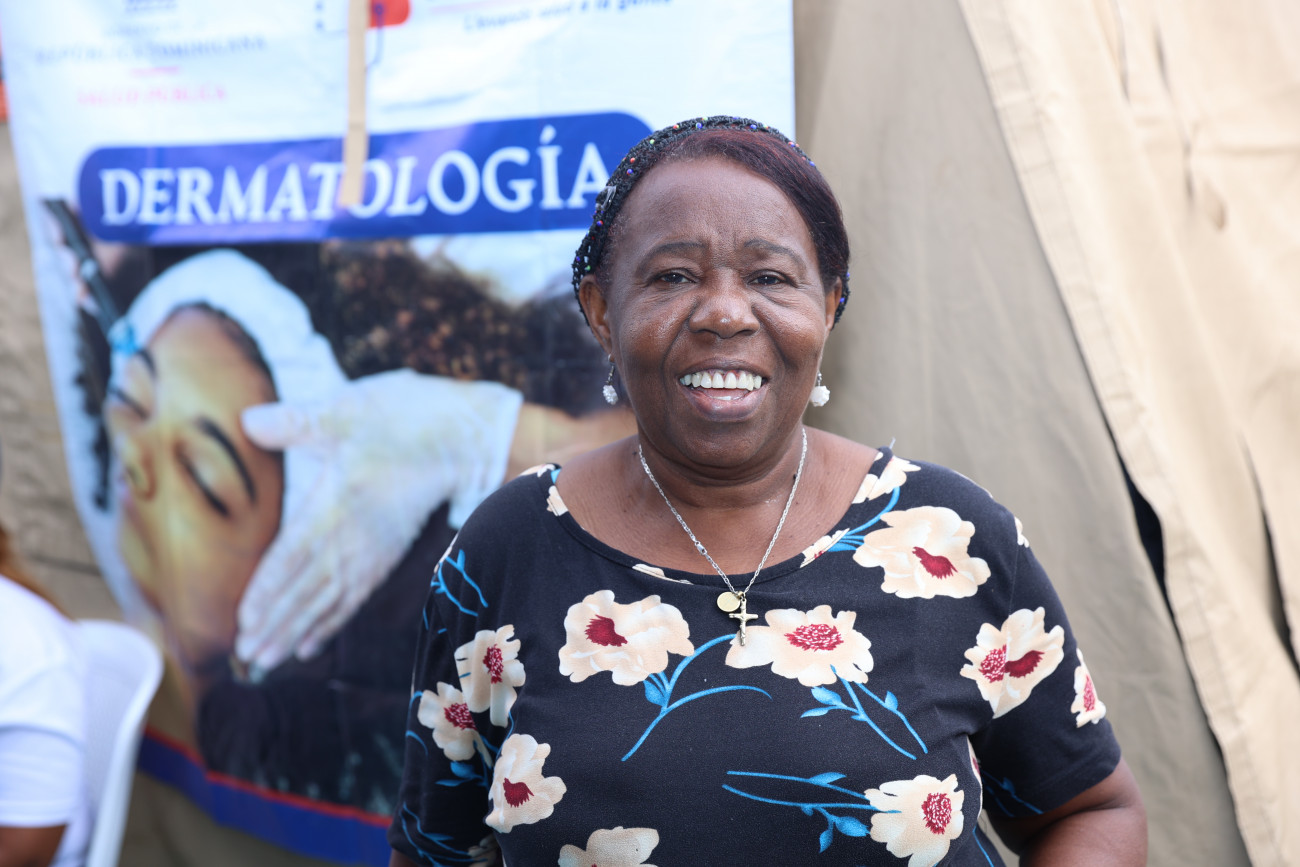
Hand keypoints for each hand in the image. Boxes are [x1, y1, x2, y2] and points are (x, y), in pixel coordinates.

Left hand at [233, 369, 522, 670]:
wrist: (468, 439)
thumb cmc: (407, 419)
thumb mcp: (348, 410)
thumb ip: (297, 422)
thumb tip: (247, 420)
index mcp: (339, 502)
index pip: (296, 553)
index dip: (269, 589)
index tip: (244, 621)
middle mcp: (355, 535)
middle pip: (310, 588)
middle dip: (278, 623)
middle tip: (248, 655)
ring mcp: (374, 548)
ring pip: (330, 599)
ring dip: (298, 630)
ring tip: (268, 659)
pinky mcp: (387, 552)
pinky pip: (355, 595)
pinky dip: (331, 621)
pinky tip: (310, 643)